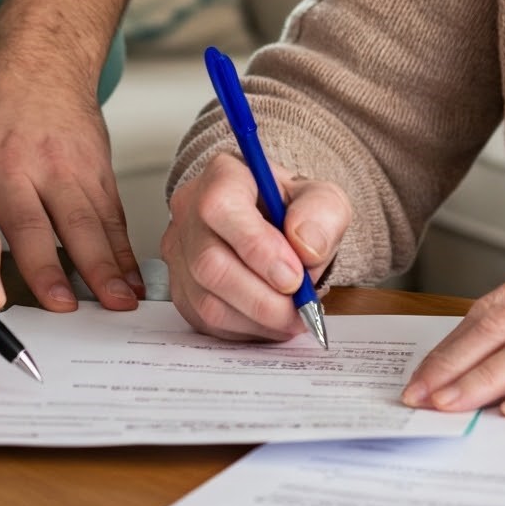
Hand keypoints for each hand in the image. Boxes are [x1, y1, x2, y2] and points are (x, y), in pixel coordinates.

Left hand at [0, 50, 143, 312]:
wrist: (39, 59)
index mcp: (4, 167)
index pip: (27, 225)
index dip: (44, 267)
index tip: (57, 303)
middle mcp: (47, 166)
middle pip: (75, 225)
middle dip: (94, 272)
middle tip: (107, 311)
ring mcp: (80, 165)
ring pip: (102, 221)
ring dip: (117, 264)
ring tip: (126, 302)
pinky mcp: (101, 165)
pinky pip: (115, 211)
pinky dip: (124, 245)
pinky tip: (129, 275)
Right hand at [164, 151, 351, 341]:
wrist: (279, 226)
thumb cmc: (295, 210)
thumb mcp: (324, 199)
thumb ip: (322, 215)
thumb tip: (306, 246)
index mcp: (223, 175)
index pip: (220, 208)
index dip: (257, 249)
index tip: (295, 276)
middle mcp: (190, 210)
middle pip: (209, 264)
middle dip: (262, 299)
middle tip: (300, 308)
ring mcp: (180, 252)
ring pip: (206, 300)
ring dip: (257, 320)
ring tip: (292, 316)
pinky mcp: (180, 288)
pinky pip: (205, 322)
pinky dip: (245, 330)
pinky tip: (270, 320)